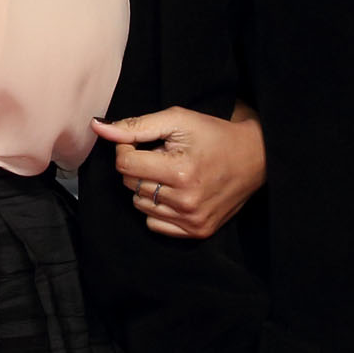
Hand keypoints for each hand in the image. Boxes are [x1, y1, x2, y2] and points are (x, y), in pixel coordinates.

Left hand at [93, 104, 266, 239]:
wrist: (255, 158)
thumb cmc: (214, 135)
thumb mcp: (177, 120)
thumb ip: (136, 126)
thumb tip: (98, 127)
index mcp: (180, 171)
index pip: (125, 165)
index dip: (127, 149)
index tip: (142, 143)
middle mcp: (185, 200)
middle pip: (130, 185)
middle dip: (139, 168)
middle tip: (163, 157)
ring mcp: (192, 220)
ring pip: (139, 204)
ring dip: (147, 188)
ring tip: (171, 174)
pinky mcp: (198, 231)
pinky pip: (154, 223)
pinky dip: (157, 208)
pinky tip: (175, 193)